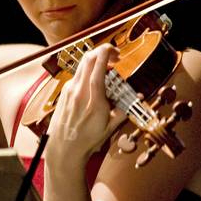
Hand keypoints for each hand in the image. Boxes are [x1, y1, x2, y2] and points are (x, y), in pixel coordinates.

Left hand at [46, 43, 126, 164]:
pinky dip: (87, 72)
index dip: (106, 53)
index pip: (98, 67)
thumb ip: (124, 110)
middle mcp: (79, 91)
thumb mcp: (110, 127)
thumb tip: (137, 98)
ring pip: (82, 65)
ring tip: (106, 70)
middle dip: (102, 52)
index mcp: (93, 99)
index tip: (115, 52)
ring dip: (95, 61)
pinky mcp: (65, 92)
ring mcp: (70, 90)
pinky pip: (77, 75)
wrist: (63, 149)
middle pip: (88, 58)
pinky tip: (94, 82)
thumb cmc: (86, 140)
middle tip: (113, 57)